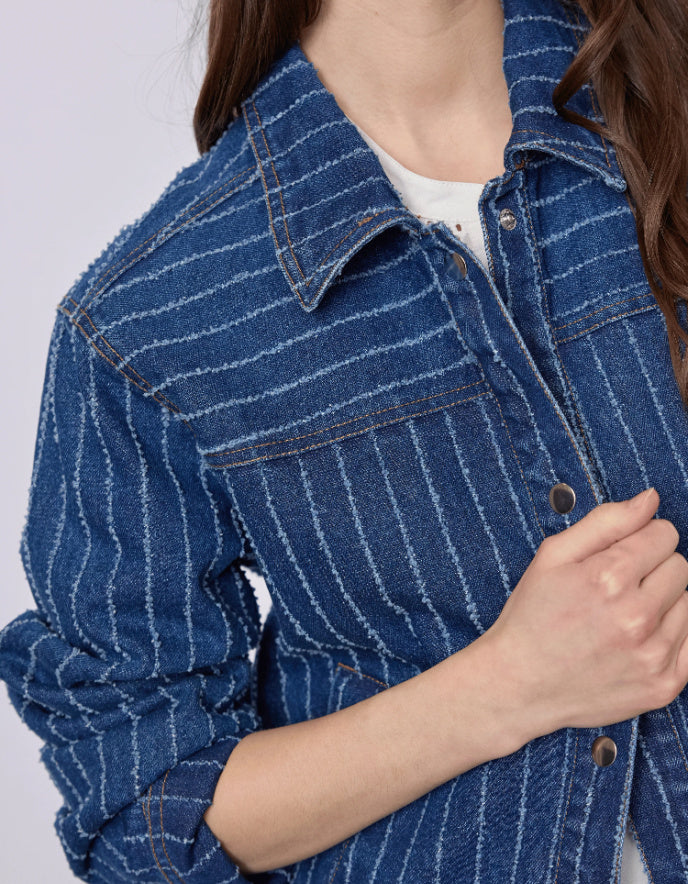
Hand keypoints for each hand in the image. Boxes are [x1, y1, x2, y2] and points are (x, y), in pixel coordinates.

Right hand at [480, 488, 687, 735]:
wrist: (520, 684)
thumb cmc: (532, 616)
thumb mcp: (552, 556)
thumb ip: (605, 522)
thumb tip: (650, 500)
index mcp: (608, 577)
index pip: (664, 534)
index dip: (641, 540)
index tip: (619, 556)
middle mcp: (636, 616)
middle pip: (681, 566)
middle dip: (653, 569)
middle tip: (617, 588)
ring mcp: (653, 654)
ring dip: (664, 603)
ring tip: (624, 616)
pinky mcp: (664, 684)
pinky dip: (673, 635)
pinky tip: (640, 638)